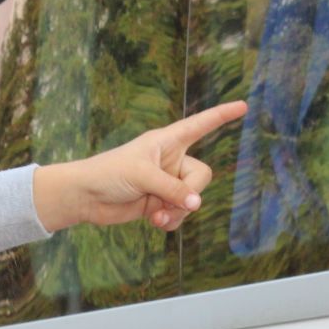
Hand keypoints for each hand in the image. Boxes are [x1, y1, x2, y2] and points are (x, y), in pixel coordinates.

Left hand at [30, 101, 248, 232]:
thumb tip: (196, 205)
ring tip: (156, 217)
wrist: (85, 197)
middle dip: (190, 193)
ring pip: (191, 199)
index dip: (221, 116)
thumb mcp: (143, 176)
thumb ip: (172, 189)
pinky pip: (179, 214)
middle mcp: (170, 160)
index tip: (243, 106)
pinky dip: (171, 220)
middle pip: (202, 175)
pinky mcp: (159, 203)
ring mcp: (166, 183)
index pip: (200, 124)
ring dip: (177, 212)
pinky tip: (154, 222)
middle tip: (173, 202)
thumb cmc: (109, 173)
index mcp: (167, 141)